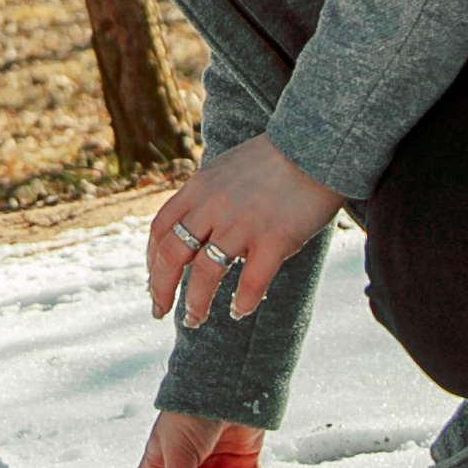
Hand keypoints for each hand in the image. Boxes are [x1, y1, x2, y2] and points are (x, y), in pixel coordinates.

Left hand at [147, 135, 342, 331]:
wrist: (315, 148)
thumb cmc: (273, 161)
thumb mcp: (225, 170)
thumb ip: (206, 199)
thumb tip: (196, 234)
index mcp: (199, 187)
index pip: (161, 229)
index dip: (151, 260)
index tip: (153, 281)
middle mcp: (214, 206)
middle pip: (173, 255)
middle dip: (161, 289)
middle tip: (159, 310)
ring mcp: (243, 224)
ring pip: (207, 274)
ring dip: (196, 303)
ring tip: (195, 320)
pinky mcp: (274, 239)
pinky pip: (251, 282)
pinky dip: (242, 302)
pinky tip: (239, 312)